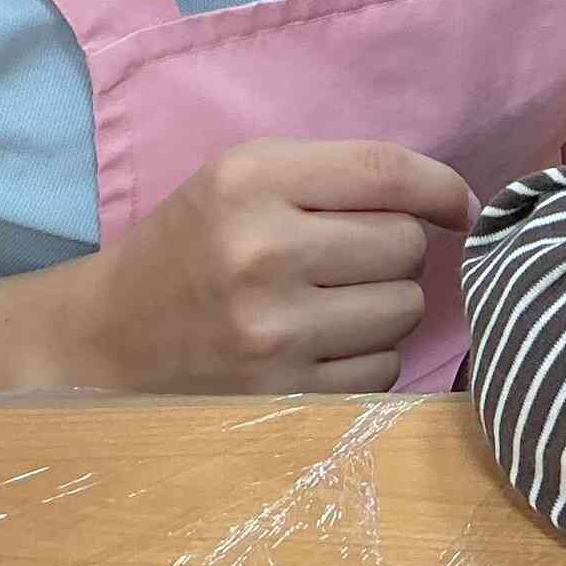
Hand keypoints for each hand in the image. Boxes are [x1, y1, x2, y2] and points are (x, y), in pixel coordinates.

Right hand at [73, 140, 468, 394]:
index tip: (458, 206)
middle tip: (345, 260)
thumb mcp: (242, 179)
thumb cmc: (193, 247)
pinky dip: (368, 357)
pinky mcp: (283, 394)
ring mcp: (272, 331)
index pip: (387, 171)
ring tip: (330, 304)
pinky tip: (320, 347)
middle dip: (393, 249)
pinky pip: (385, 369)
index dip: (442, 187)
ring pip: (405, 308)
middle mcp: (261, 252)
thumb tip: (457, 203)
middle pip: (405, 244)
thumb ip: (340, 176)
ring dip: (385, 305)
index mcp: (249, 181)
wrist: (107, 341)